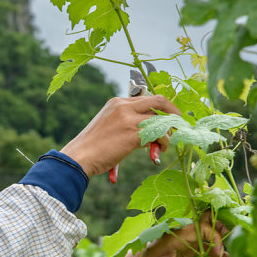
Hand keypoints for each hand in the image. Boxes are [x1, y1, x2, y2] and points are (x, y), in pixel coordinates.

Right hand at [60, 96, 179, 176]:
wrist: (78, 157)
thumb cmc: (92, 148)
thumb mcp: (107, 126)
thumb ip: (126, 123)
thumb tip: (149, 134)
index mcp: (116, 102)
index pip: (147, 98)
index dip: (161, 108)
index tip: (168, 118)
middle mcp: (123, 106)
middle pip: (159, 101)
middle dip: (172, 113)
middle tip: (178, 125)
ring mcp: (128, 119)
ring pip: (161, 120)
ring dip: (167, 134)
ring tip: (163, 146)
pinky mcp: (132, 134)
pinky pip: (159, 135)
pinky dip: (163, 144)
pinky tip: (156, 153)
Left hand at [110, 212, 231, 256]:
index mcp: (174, 234)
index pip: (201, 228)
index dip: (214, 239)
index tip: (218, 255)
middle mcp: (181, 233)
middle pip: (207, 224)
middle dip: (223, 231)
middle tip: (235, 243)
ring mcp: (184, 239)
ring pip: (209, 233)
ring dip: (222, 242)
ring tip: (233, 255)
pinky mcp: (186, 247)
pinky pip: (205, 245)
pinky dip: (216, 251)